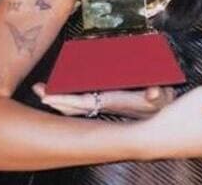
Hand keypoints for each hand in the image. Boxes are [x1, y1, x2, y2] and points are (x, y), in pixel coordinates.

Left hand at [32, 83, 175, 118]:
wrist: (165, 112)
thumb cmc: (161, 102)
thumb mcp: (162, 97)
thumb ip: (157, 94)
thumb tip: (152, 93)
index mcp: (114, 101)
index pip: (84, 102)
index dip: (66, 99)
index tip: (48, 96)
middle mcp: (105, 103)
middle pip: (74, 105)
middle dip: (55, 99)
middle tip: (37, 89)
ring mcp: (104, 102)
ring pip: (77, 104)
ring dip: (60, 99)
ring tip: (43, 90)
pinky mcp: (107, 100)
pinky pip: (83, 100)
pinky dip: (70, 97)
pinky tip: (62, 91)